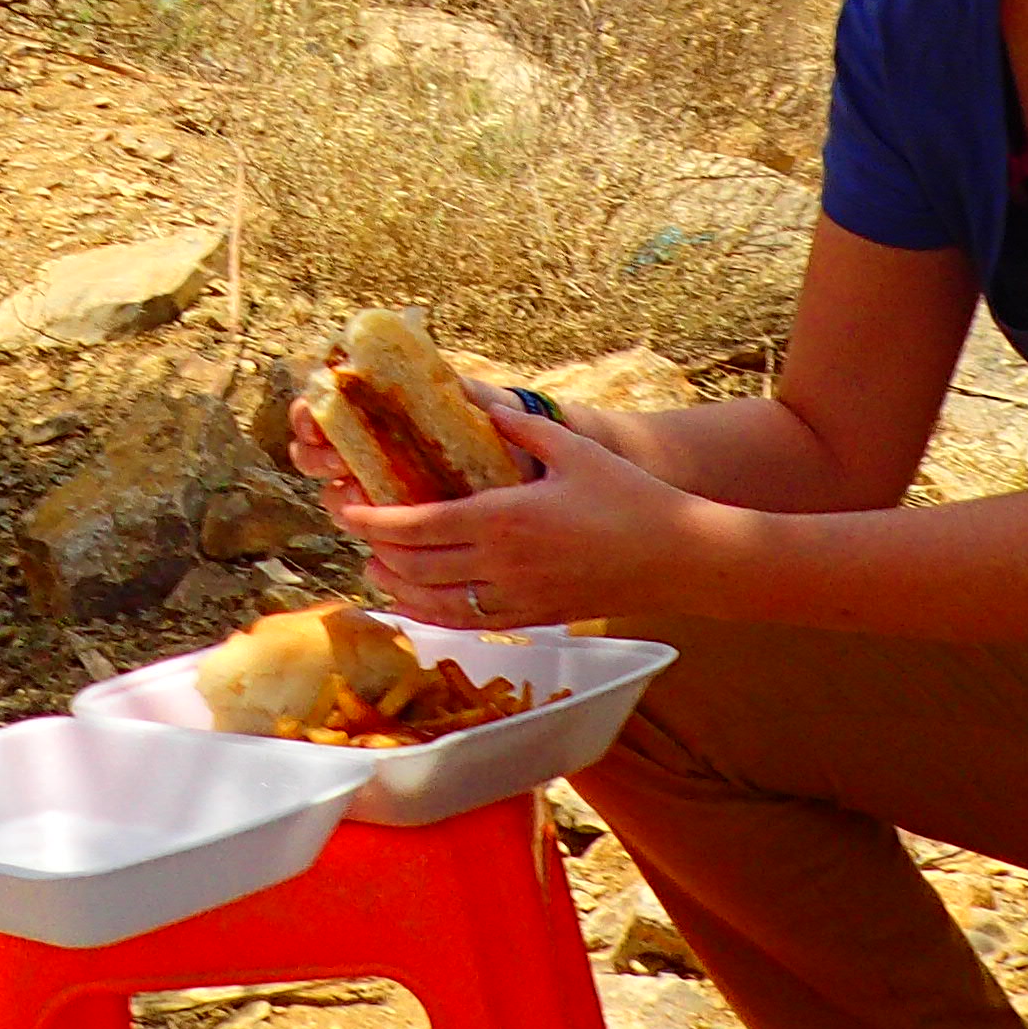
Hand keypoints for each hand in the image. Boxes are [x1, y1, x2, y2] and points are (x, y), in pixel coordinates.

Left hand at [299, 384, 689, 630]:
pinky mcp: (533, 617)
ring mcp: (517, 597)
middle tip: (357, 533)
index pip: (419, 526)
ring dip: (398, 588)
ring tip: (376, 569)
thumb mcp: (574, 449)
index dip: (375, 522)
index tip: (348, 510)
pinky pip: (468, 624)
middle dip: (378, 551)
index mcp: (506, 517)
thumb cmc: (630, 497)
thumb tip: (482, 404)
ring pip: (436, 603)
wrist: (678, 558)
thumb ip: (521, 428)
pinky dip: (434, 615)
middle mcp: (502, 563)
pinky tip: (420, 604)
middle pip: (416, 566)